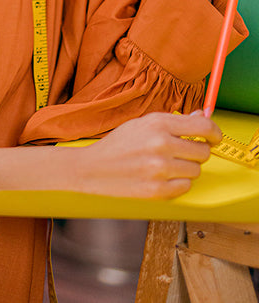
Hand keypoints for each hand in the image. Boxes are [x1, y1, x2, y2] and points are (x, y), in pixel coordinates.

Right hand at [79, 111, 221, 199]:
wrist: (93, 168)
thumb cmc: (119, 144)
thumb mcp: (143, 123)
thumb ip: (173, 121)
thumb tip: (201, 117)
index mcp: (158, 124)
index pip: (203, 127)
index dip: (214, 132)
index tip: (215, 137)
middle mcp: (161, 145)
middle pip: (203, 151)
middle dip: (197, 151)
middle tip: (183, 151)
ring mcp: (160, 169)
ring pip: (196, 170)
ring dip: (187, 168)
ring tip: (168, 164)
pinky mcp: (158, 190)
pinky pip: (185, 187)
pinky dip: (178, 183)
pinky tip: (162, 176)